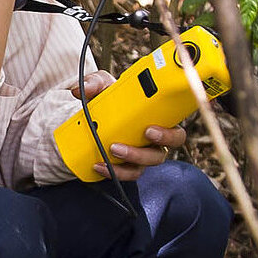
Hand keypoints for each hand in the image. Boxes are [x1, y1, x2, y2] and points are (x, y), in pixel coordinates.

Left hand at [72, 71, 187, 180]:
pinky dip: (113, 171)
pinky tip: (98, 165)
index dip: (168, 134)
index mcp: (157, 122)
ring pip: (142, 167)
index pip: (175, 132)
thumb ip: (95, 83)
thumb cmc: (110, 99)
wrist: (95, 115)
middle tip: (121, 146)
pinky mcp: (126, 166)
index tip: (149, 129)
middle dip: (144, 153)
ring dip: (127, 162)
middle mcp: (153, 143)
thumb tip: (82, 89)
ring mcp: (140, 156)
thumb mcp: (103, 86)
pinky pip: (125, 174)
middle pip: (160, 154)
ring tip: (110, 151)